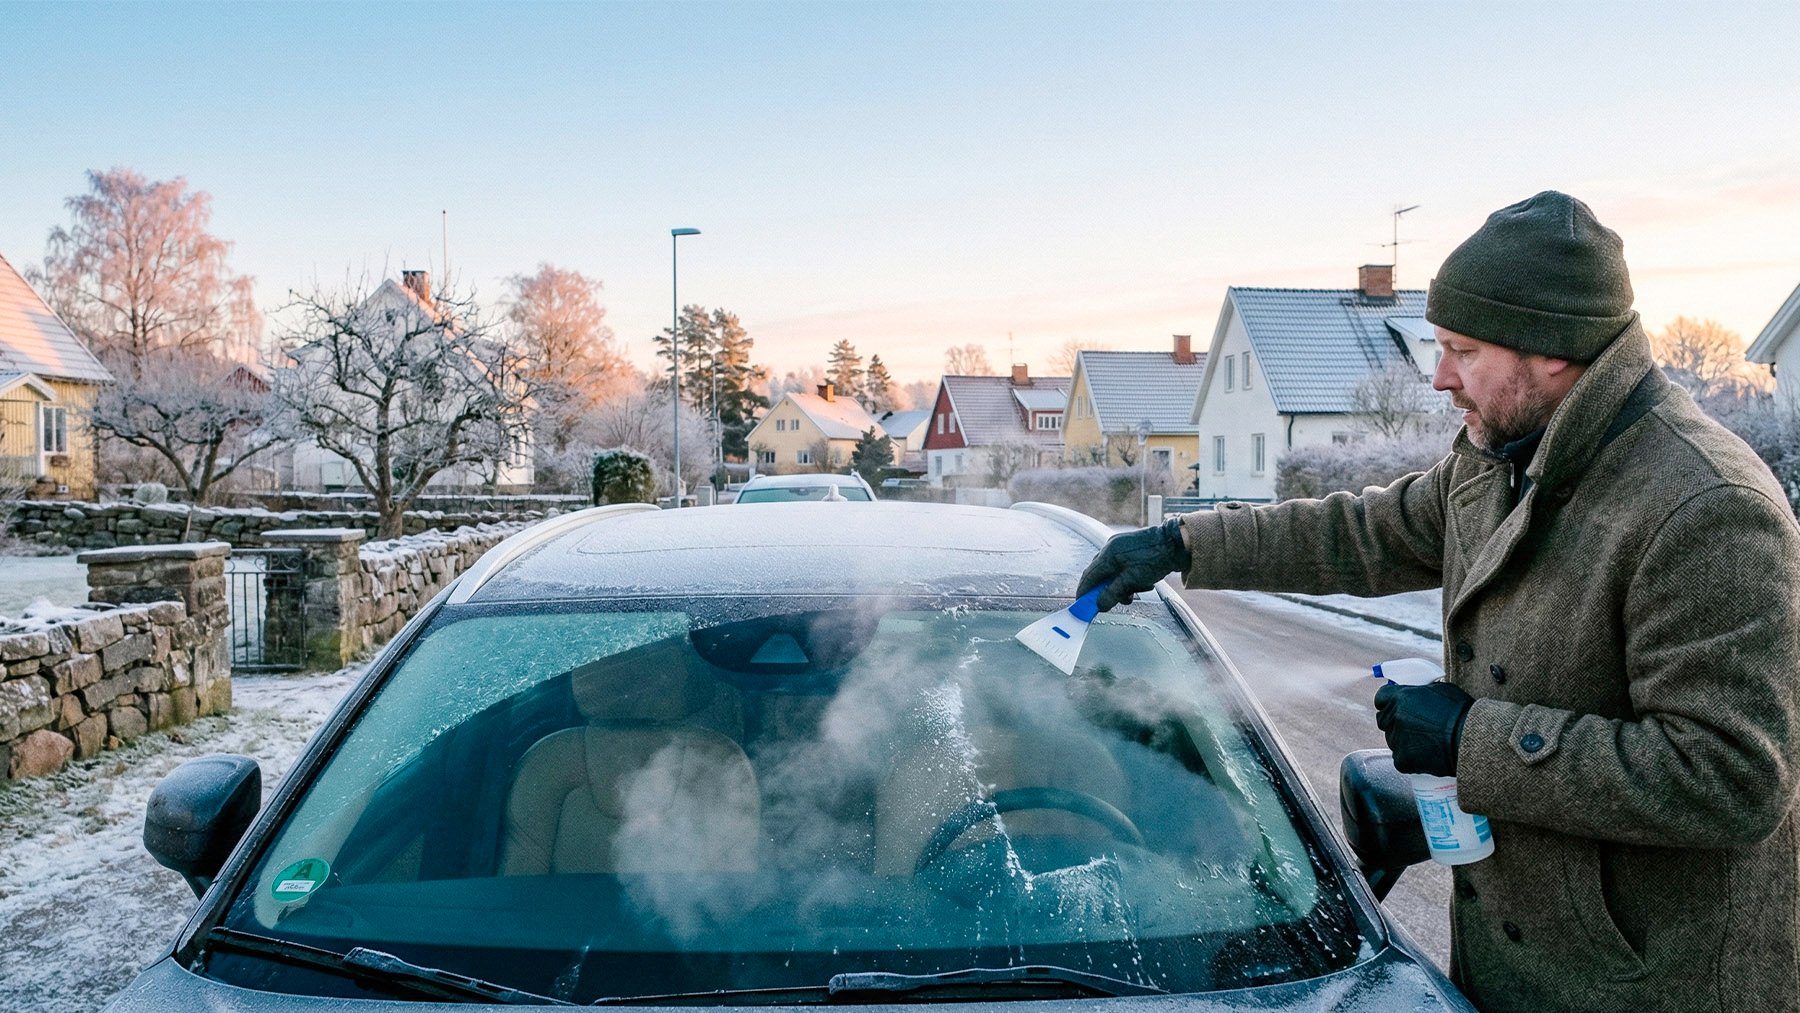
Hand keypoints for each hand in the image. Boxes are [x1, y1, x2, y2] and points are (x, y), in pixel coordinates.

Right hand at [1076, 518, 1190, 611]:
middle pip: (1100, 575)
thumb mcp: (1132, 581)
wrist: (1176, 544)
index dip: (1084, 592)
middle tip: (1113, 602)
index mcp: (1108, 554)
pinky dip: (1127, 578)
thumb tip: (1099, 605)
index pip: (1088, 576)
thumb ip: (1113, 594)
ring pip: (1112, 572)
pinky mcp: (1129, 547)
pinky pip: (1121, 566)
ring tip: (1134, 593)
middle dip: (1106, 591)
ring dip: (1120, 586)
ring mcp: (1119, 546)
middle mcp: (1110, 548)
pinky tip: (1140, 583)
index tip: (1082, 605)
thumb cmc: (1155, 560)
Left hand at [1374, 681, 1472, 776]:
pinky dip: (1411, 758)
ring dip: (1404, 740)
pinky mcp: (1402, 760)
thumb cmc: (1461, 712)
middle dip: (1395, 721)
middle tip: (1413, 725)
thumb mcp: (1440, 689)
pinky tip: (1426, 754)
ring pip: (1393, 740)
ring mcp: (1396, 740)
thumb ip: (1420, 691)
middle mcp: (1394, 717)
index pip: (1381, 698)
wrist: (1471, 740)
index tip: (1396, 706)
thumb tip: (1416, 693)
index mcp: (1400, 697)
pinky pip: (1401, 758)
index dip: (1389, 702)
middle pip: (1384, 719)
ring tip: (1426, 741)